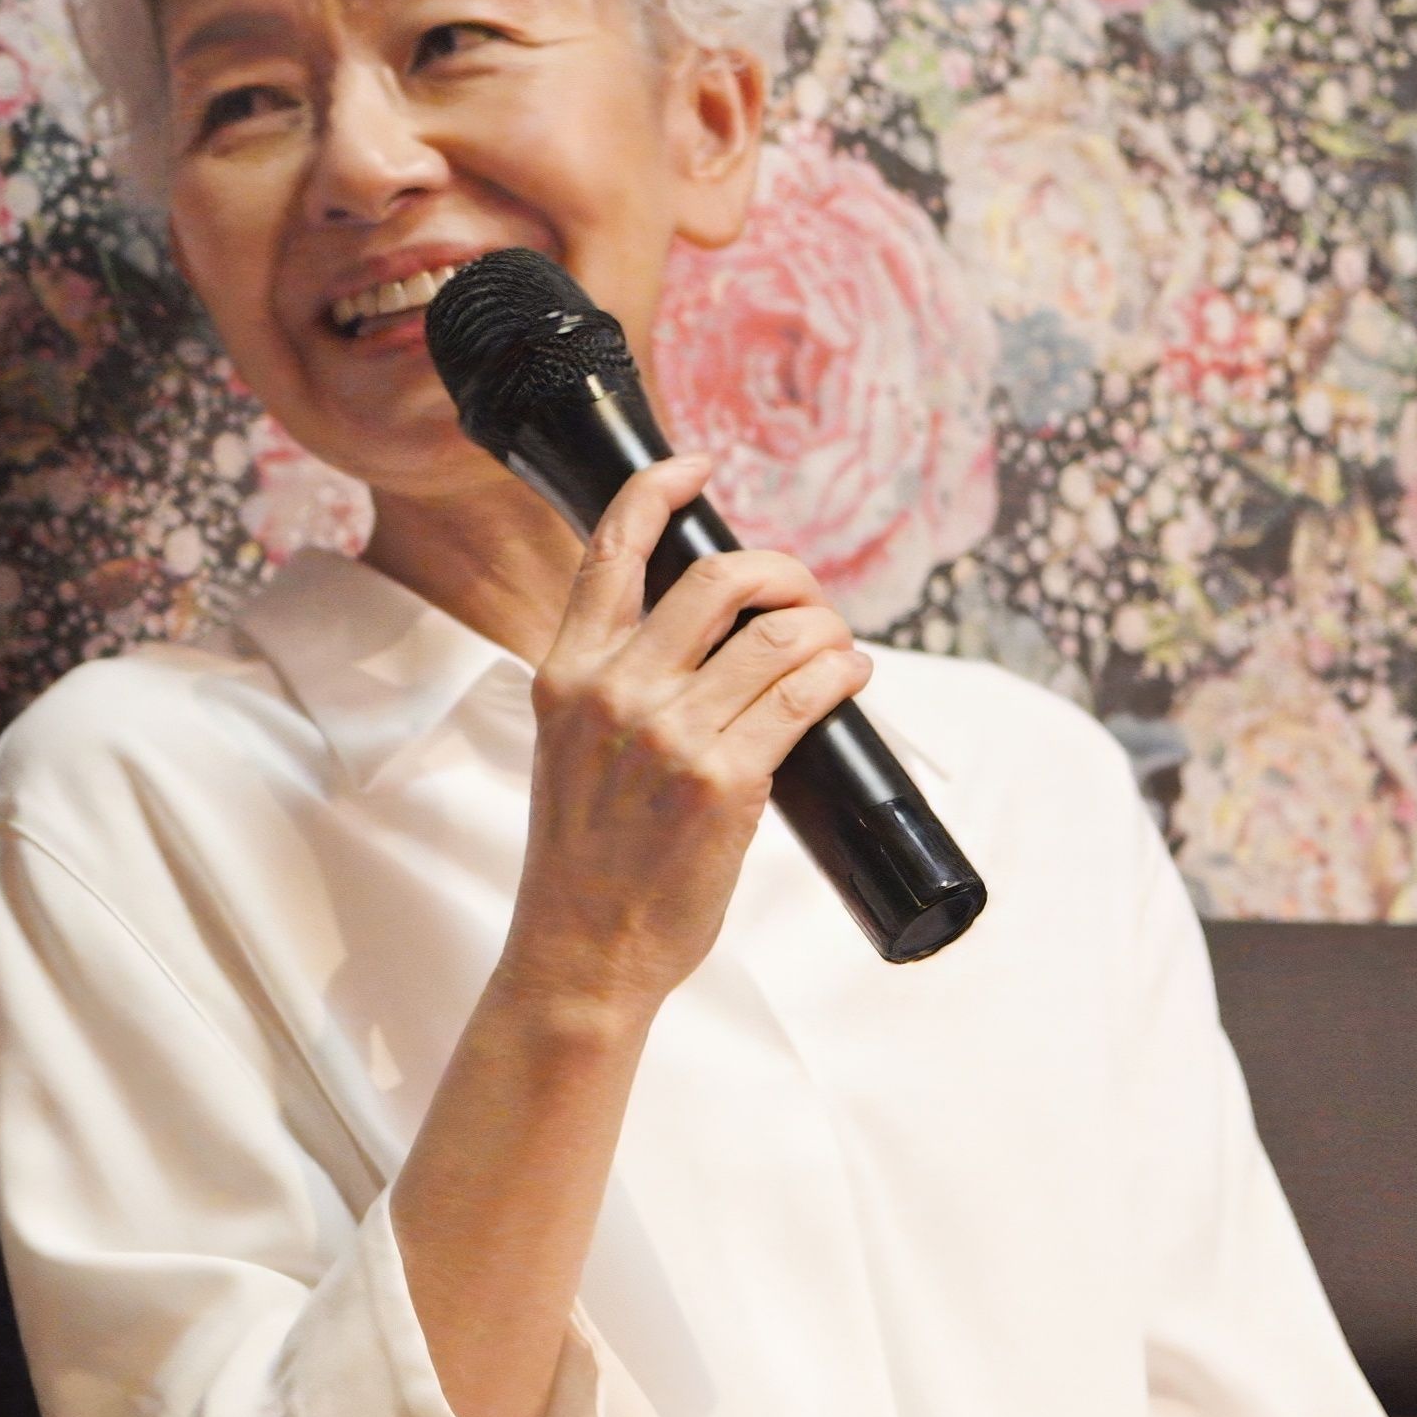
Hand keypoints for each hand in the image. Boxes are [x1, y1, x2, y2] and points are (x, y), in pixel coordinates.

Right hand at [500, 454, 868, 1021]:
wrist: (581, 948)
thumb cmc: (583, 857)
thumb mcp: (570, 746)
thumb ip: (614, 684)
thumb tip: (708, 638)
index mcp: (567, 671)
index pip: (612, 550)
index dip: (660, 490)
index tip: (699, 467)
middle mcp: (616, 688)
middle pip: (721, 578)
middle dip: (784, 574)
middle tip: (805, 601)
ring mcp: (671, 733)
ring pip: (780, 634)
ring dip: (827, 630)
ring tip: (837, 652)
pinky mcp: (725, 780)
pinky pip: (806, 694)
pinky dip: (843, 674)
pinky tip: (849, 679)